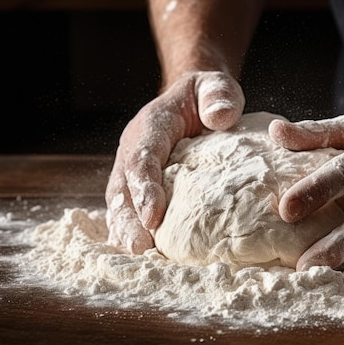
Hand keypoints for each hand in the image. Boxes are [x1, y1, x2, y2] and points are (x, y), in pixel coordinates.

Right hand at [105, 71, 244, 252]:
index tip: (154, 216)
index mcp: (151, 126)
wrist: (194, 99)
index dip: (145, 187)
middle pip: (123, 187)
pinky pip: (130, 209)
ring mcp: (133, 169)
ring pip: (121, 202)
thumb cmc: (206, 96)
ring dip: (127, 230)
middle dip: (128, 219)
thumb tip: (222, 117)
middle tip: (139, 248)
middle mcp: (135, 149)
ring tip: (139, 257)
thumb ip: (219, 96)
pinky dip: (132, 230)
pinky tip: (143, 255)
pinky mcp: (140, 186)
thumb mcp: (215, 87)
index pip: (143, 157)